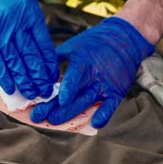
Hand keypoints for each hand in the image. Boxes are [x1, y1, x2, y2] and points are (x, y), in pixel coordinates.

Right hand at [0, 0, 58, 98]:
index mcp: (31, 19)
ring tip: (32, 94)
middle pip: (31, 58)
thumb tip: (45, 56)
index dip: (50, 64)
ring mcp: (1, 34)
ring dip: (24, 81)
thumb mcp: (30, 7)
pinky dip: (4, 76)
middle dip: (39, 77)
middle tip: (46, 91)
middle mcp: (17, 28)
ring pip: (15, 63)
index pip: (44, 46)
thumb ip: (36, 29)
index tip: (54, 77)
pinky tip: (11, 88)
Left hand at [30, 17, 154, 127]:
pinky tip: (94, 124)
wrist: (124, 39)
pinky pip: (110, 107)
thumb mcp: (74, 45)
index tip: (58, 100)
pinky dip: (103, 116)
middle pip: (75, 94)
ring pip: (87, 102)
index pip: (74, 77)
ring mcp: (106, 86)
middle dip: (56, 107)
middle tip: (39, 115)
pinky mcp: (116, 93)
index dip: (67, 89)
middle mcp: (95, 75)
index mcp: (84, 61)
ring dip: (70, 114)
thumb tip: (38, 70)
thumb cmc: (94, 42)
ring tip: (53, 121)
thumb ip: (56, 58)